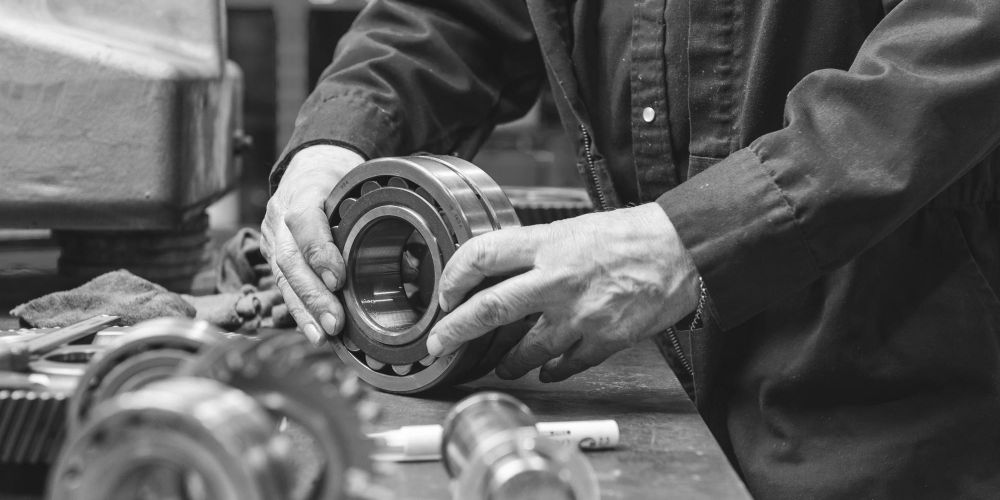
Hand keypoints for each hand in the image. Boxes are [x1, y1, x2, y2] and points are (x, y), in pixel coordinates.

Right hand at [260, 145, 364, 343]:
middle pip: (290, 259)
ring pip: (282, 278)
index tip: (338, 279)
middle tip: (335, 322)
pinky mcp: (270, 253)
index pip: (305, 220)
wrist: (308, 167)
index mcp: (304, 189)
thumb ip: (379, 218)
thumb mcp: (358, 184)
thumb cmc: (339, 179)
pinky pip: (281, 285)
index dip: (319, 252)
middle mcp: (280, 214)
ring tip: (322, 335)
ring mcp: (271, 235)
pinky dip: (299, 310)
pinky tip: (313, 331)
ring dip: (304, 311)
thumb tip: (414, 265)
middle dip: (314, 295)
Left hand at [426, 203, 700, 381]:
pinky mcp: (604, 339)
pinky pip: (565, 365)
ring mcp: (580, 314)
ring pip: (524, 350)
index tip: (445, 293)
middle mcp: (557, 279)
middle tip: (438, 344)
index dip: (453, 277)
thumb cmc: (631, 235)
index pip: (481, 256)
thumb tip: (501, 272)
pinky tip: (546, 370)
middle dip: (454, 331)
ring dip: (507, 362)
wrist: (681, 249)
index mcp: (547, 245)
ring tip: (502, 366)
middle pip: (489, 309)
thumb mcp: (572, 229)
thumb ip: (536, 252)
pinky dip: (551, 370)